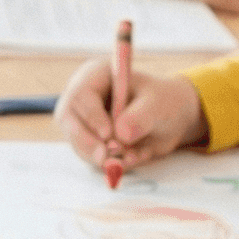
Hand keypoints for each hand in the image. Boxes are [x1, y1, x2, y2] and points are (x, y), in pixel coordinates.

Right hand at [57, 56, 205, 173]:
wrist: (170, 119)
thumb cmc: (163, 102)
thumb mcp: (158, 106)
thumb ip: (141, 117)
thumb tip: (121, 135)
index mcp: (97, 75)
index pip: (81, 94)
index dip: (91, 116)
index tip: (108, 134)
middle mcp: (84, 97)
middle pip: (68, 119)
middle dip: (87, 142)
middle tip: (107, 158)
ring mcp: (83, 119)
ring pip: (76, 141)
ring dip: (100, 156)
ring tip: (133, 156)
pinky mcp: (89, 140)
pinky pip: (89, 156)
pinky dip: (110, 163)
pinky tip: (133, 156)